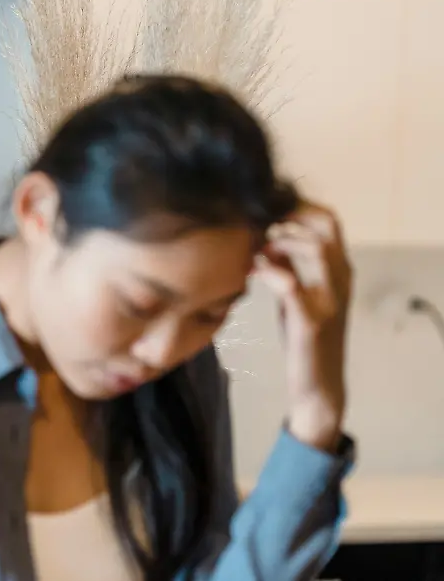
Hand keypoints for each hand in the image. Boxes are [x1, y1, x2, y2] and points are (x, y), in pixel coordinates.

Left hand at [252, 200, 351, 451]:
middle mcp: (341, 280)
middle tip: (259, 223)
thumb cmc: (304, 336)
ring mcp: (330, 299)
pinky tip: (251, 273)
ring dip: (281, 240)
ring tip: (256, 250)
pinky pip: (292, 284)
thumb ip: (287, 267)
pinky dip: (270, 271)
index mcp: (339, 271)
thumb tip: (264, 240)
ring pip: (318, 248)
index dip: (297, 207)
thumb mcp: (295, 295)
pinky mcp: (312, 320)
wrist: (318, 385)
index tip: (266, 212)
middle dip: (291, 215)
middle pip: (327, 225)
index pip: (328, 221)